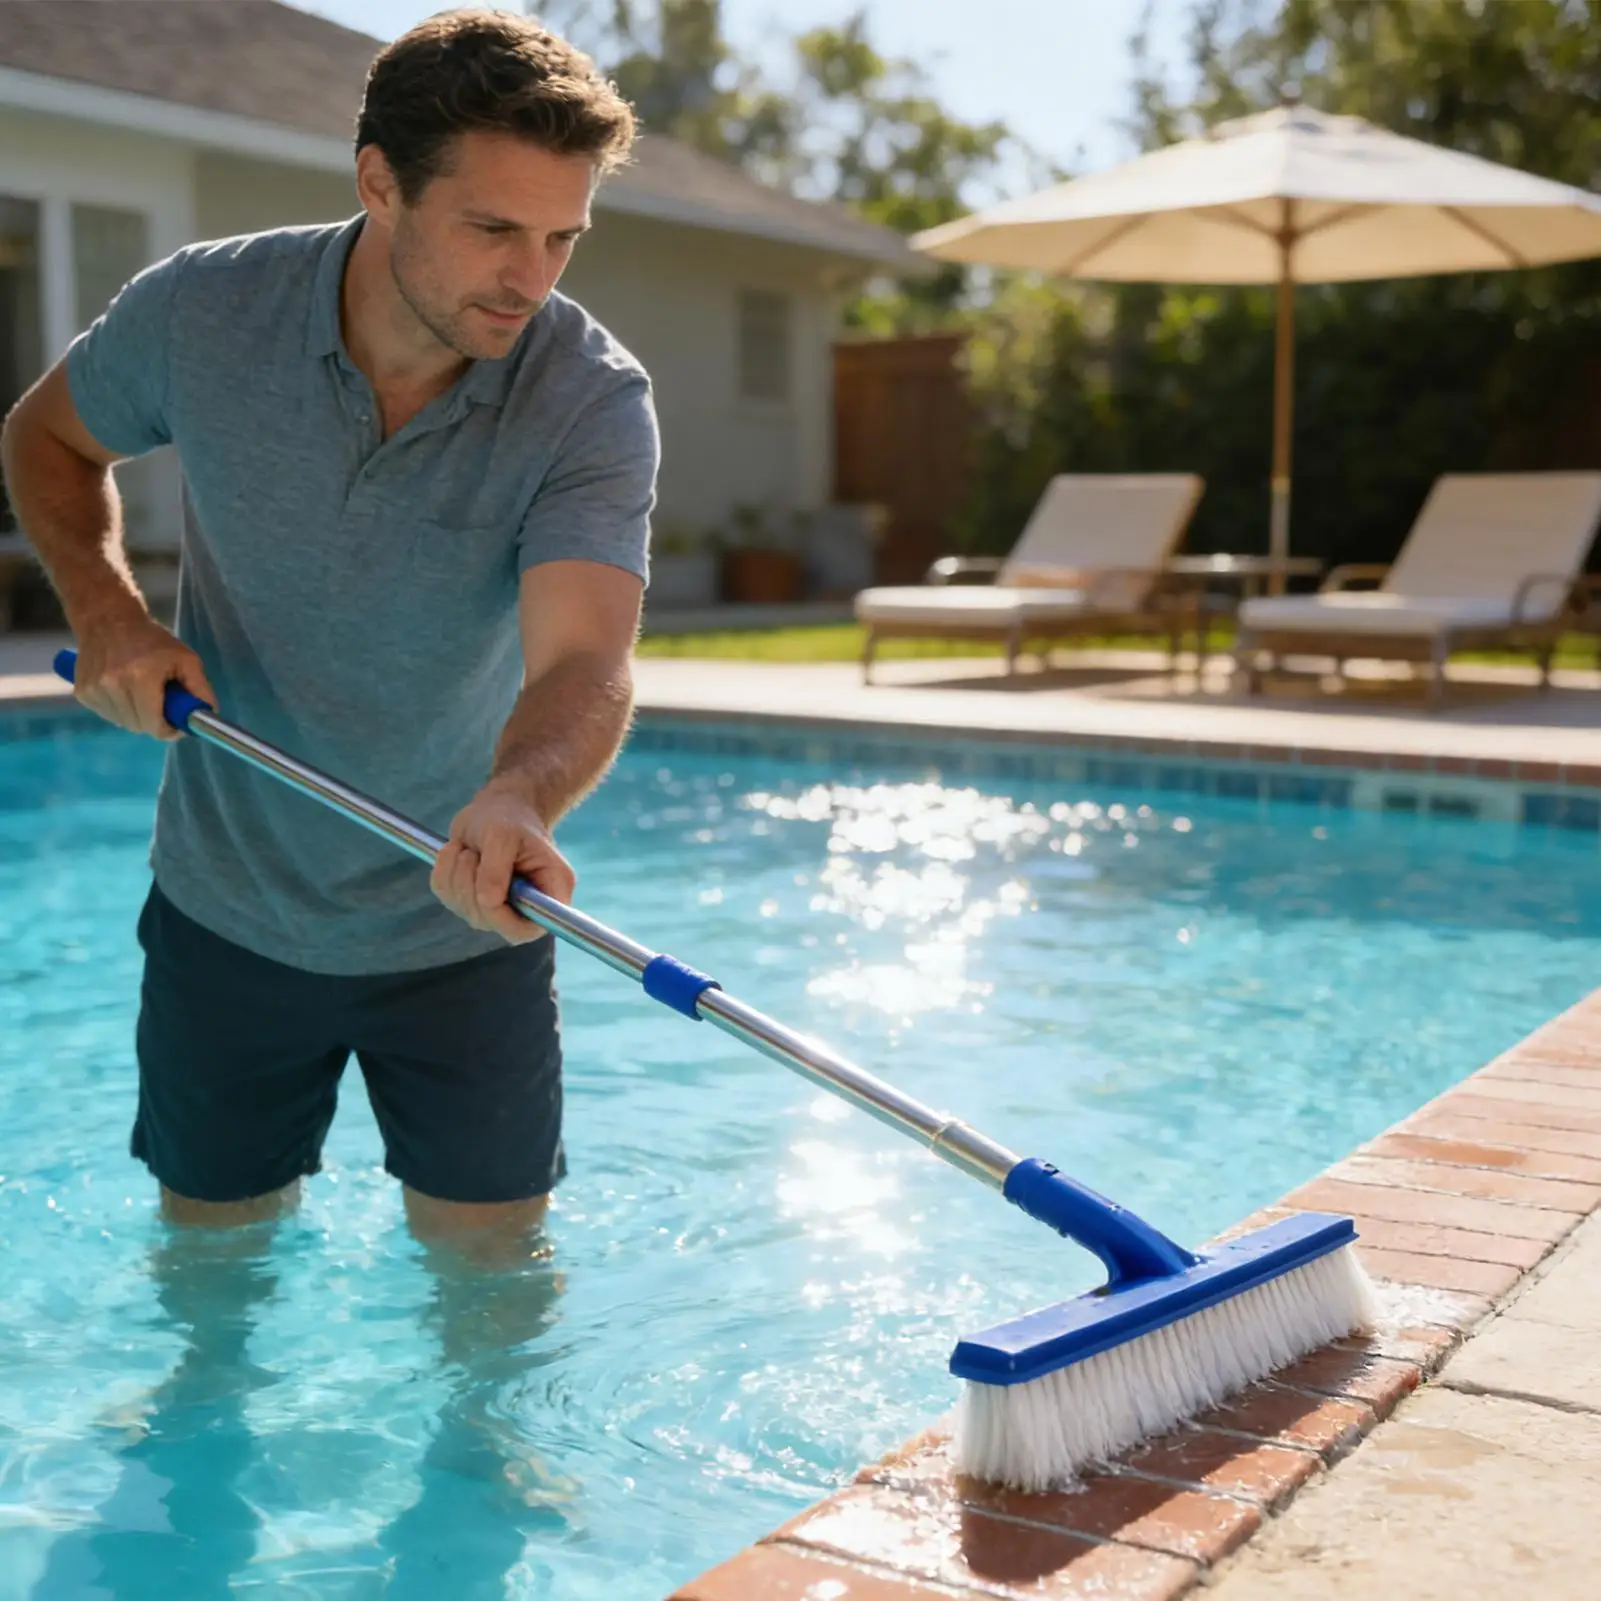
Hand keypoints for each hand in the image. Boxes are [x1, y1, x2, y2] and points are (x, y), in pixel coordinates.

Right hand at [74, 615, 215, 741]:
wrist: (108, 619)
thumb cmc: (152, 639)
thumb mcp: (185, 658)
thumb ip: (200, 688)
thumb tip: (208, 713)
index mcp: (140, 678)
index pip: (154, 725)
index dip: (169, 729)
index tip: (176, 724)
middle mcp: (112, 686)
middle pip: (139, 727)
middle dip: (154, 721)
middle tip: (162, 704)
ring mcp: (94, 690)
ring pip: (123, 723)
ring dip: (136, 716)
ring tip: (142, 692)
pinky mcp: (82, 692)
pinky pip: (108, 715)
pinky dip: (120, 710)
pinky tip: (125, 690)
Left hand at [430, 781, 574, 943]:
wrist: (494, 808)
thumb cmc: (509, 817)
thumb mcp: (504, 834)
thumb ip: (496, 869)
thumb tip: (489, 902)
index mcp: (550, 891)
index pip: (531, 928)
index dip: (506, 920)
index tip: (490, 894)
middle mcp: (526, 905)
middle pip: (494, 922)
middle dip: (473, 888)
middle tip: (471, 855)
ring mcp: (497, 905)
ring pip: (466, 909)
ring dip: (456, 875)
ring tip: (466, 849)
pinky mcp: (471, 898)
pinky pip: (447, 897)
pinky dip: (444, 872)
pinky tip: (456, 852)